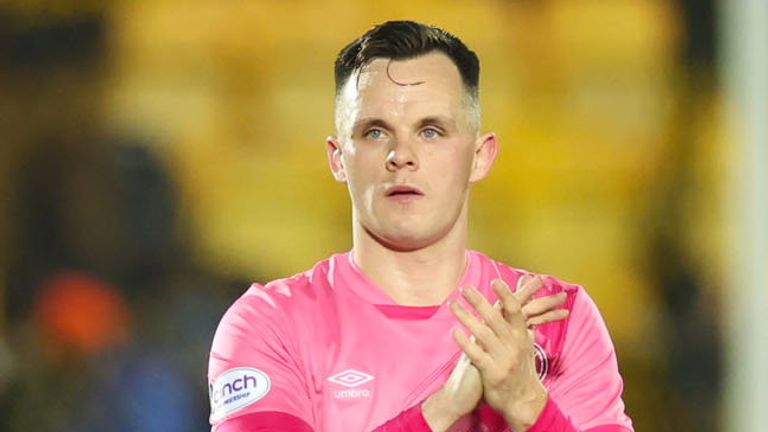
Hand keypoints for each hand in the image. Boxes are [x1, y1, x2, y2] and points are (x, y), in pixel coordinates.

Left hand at [450, 276, 562, 430]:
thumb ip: (521, 321)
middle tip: (465, 288)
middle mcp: (514, 346)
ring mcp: (503, 359)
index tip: (495, 281)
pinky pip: (476, 354)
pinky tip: (454, 331)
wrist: (522, 401)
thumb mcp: (525, 343)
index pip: (515, 311)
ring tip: (453, 305)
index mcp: (522, 336)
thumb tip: (521, 300)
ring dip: (466, 317)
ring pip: (483, 334)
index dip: (506, 295)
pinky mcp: (492, 373)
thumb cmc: (520, 368)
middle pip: (495, 318)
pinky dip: (464, 342)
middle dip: (479, 302)